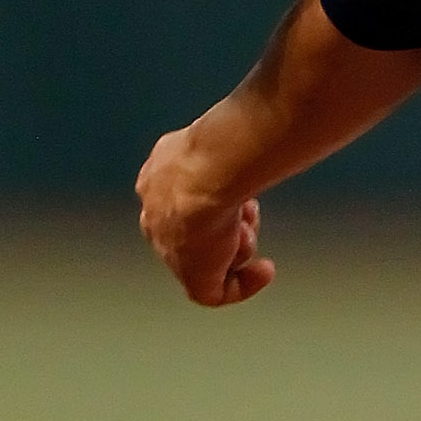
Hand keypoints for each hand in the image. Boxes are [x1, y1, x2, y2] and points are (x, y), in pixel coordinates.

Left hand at [135, 125, 277, 307]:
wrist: (205, 173)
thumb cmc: (218, 146)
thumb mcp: (219, 132)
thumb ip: (228, 139)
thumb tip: (255, 127)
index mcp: (156, 177)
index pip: (181, 197)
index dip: (216, 197)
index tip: (240, 195)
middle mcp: (155, 214)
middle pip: (194, 231)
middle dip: (226, 223)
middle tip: (246, 212)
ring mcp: (170, 249)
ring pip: (208, 258)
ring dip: (238, 244)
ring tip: (246, 226)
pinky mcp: (191, 276)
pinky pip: (217, 293)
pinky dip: (244, 286)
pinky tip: (264, 270)